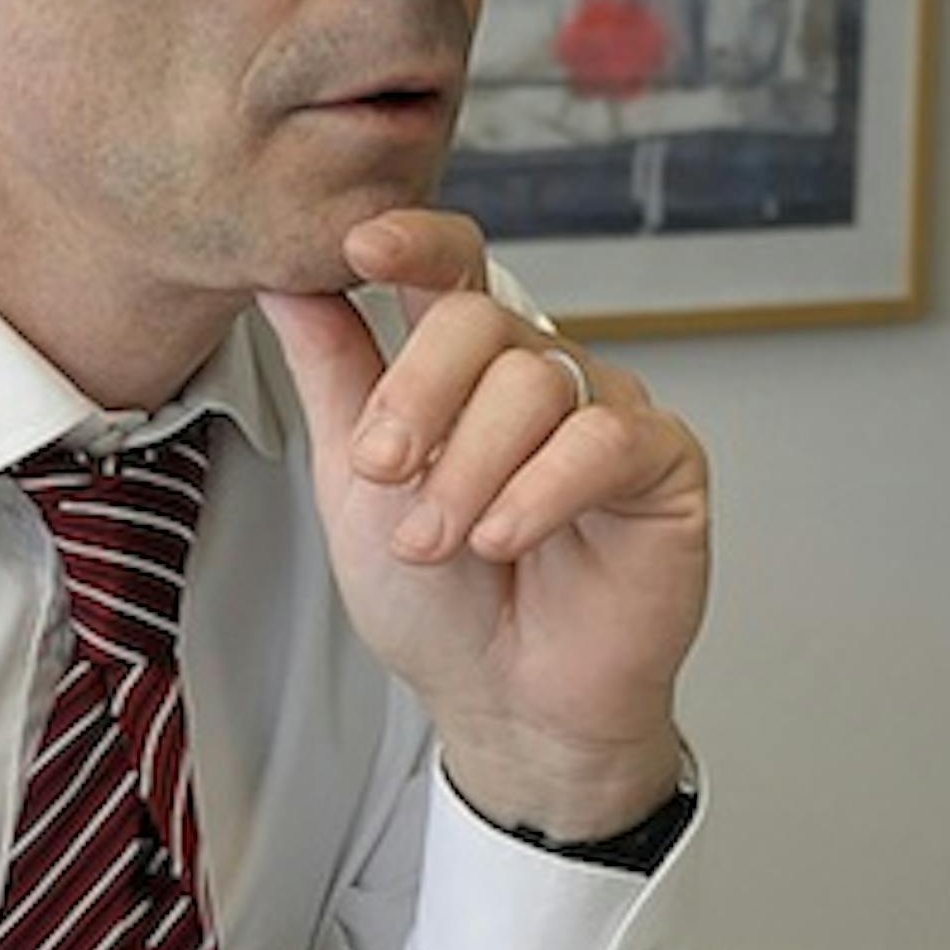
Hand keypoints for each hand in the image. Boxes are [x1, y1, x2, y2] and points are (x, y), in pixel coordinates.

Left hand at [263, 211, 710, 843]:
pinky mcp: (664, 464)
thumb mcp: (355, 484)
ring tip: (441, 541)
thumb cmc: (439, 606)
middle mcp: (539, 375)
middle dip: (417, 396)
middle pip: (480, 317)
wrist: (506, 707)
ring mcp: (607, 412)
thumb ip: (332, 376)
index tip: (359, 246)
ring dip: (470, 469)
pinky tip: (507, 539)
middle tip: (384, 473)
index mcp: (466, 367)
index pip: (450, 268)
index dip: (413, 241)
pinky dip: (541, 490)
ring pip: (536, 381)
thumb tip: (285, 278)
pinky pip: (604, 440)